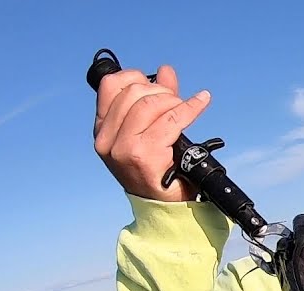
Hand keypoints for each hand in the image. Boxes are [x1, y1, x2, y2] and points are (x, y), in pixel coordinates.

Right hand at [92, 64, 211, 201]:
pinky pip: (171, 120)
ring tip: (186, 108)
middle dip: (161, 91)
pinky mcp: (143, 155)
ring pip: (150, 104)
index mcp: (103, 130)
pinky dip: (190, 108)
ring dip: (174, 101)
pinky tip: (201, 102)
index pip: (110, 85)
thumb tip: (165, 70)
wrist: (166, 207)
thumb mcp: (149, 131)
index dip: (136, 77)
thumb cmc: (158, 170)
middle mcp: (107, 138)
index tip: (156, 86)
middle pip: (133, 91)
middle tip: (177, 102)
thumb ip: (155, 100)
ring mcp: (123, 147)